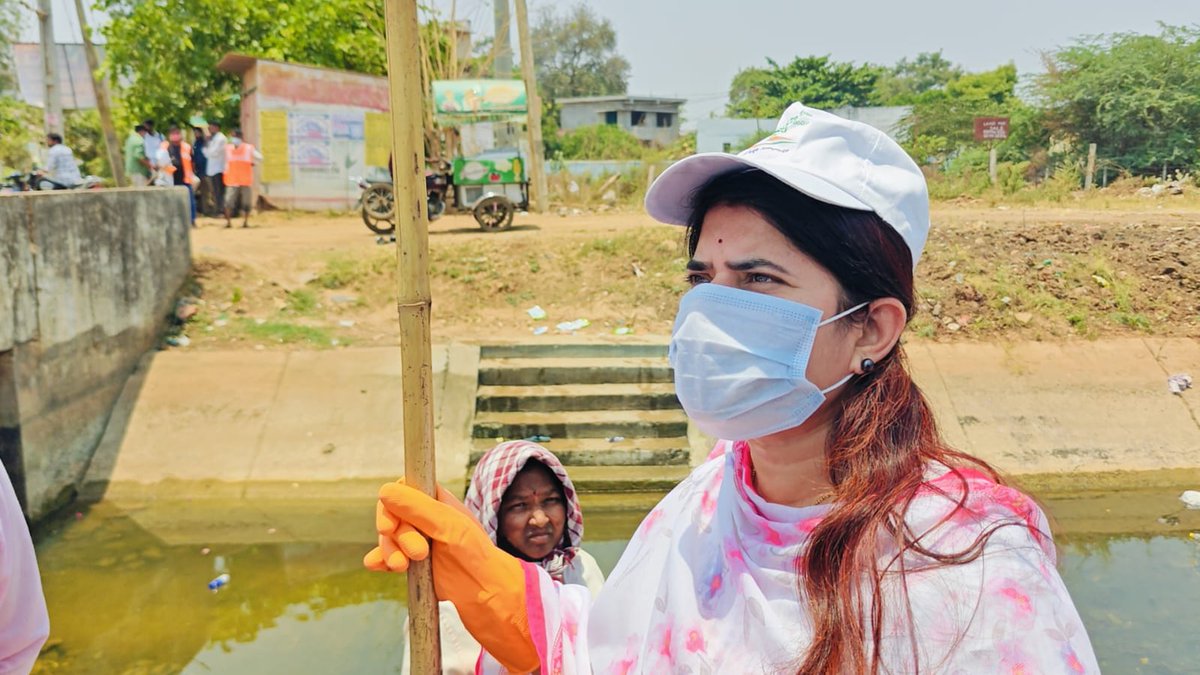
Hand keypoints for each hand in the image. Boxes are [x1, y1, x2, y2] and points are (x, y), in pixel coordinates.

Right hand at [365, 480, 538, 671]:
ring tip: (402, 567)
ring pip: (389, 537)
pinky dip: (382, 560)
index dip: (392, 505)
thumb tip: (385, 491)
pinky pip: (388, 557)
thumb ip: (418, 508)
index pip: (403, 489)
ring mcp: (419, 540)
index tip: (389, 525)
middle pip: (392, 515)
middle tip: (418, 553)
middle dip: (397, 535)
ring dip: (389, 550)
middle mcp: (426, 518)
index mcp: (438, 500)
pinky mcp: (414, 564)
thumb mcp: (449, 527)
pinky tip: (378, 566)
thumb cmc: (476, 556)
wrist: (487, 596)